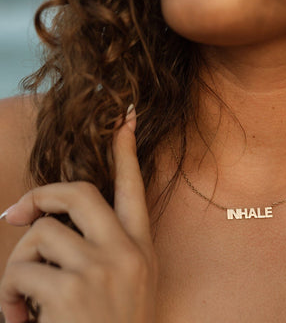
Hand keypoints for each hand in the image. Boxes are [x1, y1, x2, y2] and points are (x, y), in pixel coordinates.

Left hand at [0, 107, 157, 322]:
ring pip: (41, 233)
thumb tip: (60, 223)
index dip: (128, 149)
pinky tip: (18, 321)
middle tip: (20, 213)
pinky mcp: (71, 293)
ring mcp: (101, 270)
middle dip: (45, 195)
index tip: (127, 116)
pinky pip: (22, 272)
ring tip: (20, 299)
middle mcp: (126, 251)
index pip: (135, 186)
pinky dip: (8, 297)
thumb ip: (105, 249)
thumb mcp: (125, 284)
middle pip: (80, 192)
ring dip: (18, 265)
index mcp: (140, 248)